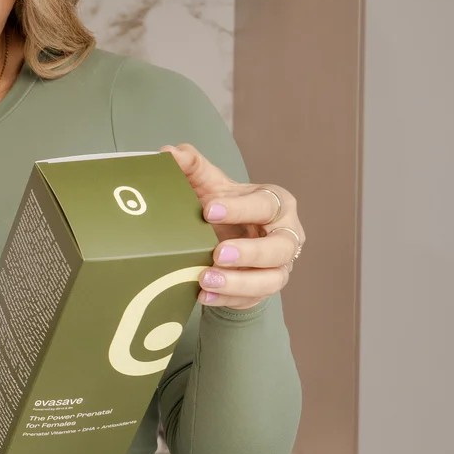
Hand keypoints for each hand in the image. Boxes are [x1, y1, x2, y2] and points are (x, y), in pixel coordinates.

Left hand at [163, 144, 306, 311]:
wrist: (225, 237)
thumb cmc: (222, 205)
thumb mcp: (209, 184)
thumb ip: (192, 165)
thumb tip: (168, 153)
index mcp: (277, 203)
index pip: (266, 204)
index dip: (240, 208)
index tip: (208, 211)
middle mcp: (286, 235)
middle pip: (279, 247)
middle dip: (250, 252)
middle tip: (218, 253)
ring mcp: (279, 266)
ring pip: (272, 279)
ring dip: (239, 282)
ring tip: (206, 280)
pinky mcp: (264, 290)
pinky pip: (252, 299)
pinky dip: (228, 299)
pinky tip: (203, 296)